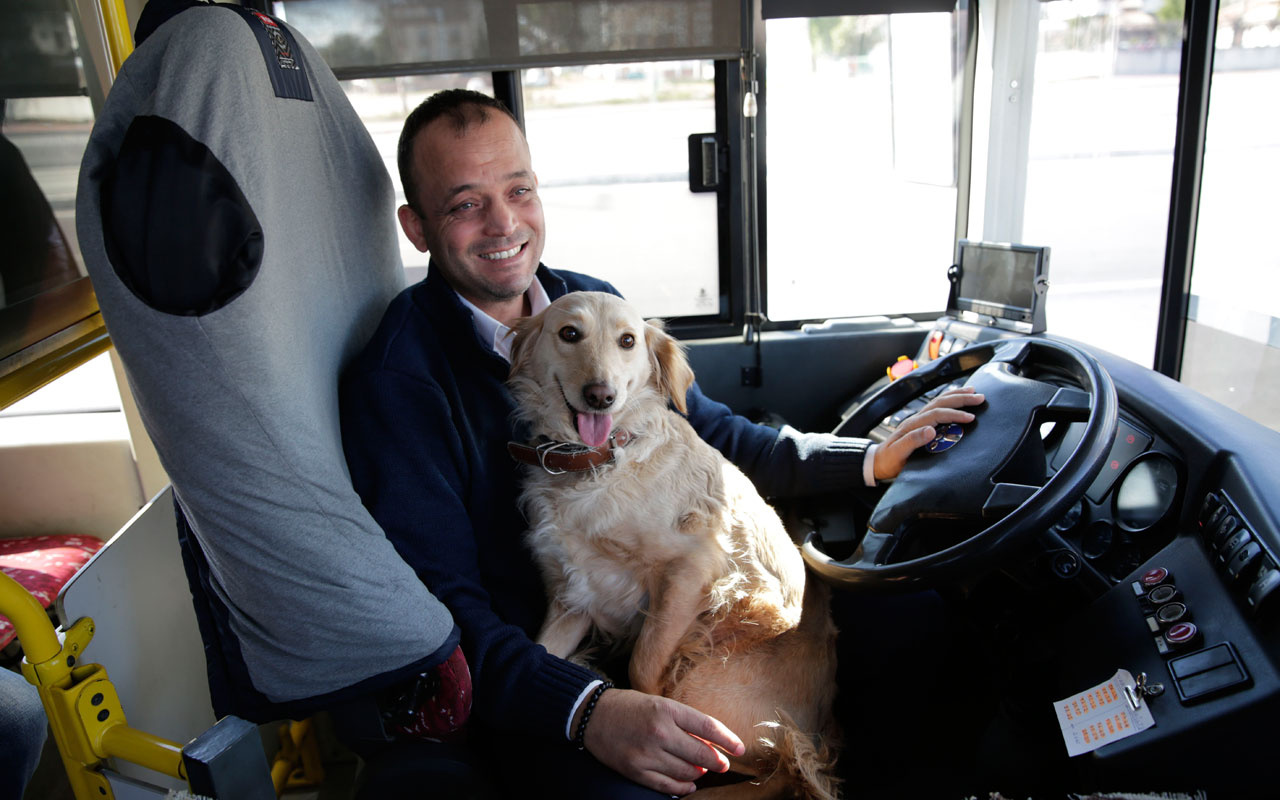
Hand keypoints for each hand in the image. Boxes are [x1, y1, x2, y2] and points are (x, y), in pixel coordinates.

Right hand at [582, 688, 744, 795]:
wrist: (592, 715)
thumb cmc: (629, 707)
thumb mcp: (659, 704)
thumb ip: (684, 721)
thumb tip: (710, 743)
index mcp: (666, 710)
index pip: (707, 727)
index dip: (728, 739)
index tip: (741, 748)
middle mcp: (659, 732)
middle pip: (701, 753)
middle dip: (717, 761)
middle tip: (723, 764)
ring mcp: (647, 754)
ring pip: (687, 772)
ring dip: (700, 773)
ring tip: (702, 770)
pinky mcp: (636, 771)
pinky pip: (667, 786)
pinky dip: (682, 787)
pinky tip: (689, 784)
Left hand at [873, 387, 985, 481]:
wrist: (877, 462)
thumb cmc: (888, 460)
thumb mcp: (898, 454)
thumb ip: (912, 441)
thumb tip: (930, 430)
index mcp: (913, 425)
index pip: (937, 414)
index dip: (954, 414)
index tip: (970, 417)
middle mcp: (916, 419)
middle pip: (940, 403)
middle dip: (960, 399)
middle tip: (979, 398)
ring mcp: (918, 420)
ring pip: (939, 402)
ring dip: (956, 396)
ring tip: (972, 393)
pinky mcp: (920, 424)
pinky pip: (937, 408)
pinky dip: (949, 401)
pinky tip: (957, 401)